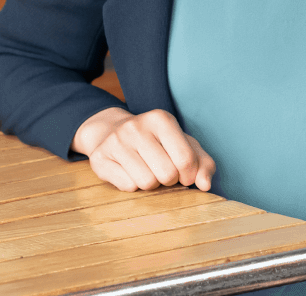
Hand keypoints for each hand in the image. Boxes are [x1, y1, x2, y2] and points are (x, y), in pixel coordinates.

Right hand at [73, 107, 216, 191]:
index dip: (189, 175)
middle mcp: (137, 126)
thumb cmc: (157, 143)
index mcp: (161, 119)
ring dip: (151, 184)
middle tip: (163, 172)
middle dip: (169, 180)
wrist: (112, 132)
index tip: (184, 174)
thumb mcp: (184, 145)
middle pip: (167, 174)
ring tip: (147, 170)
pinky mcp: (100, 157)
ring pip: (146, 182)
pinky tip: (129, 172)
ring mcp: (116, 141)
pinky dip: (133, 186)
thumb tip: (205, 185)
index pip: (186, 159)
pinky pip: (127, 186)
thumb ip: (203, 163)